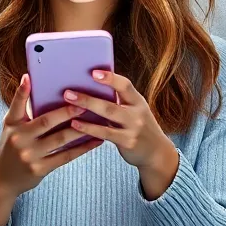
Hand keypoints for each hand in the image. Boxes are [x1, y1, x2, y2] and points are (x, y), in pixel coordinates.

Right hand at [0, 74, 100, 225]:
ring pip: (60, 140)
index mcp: (12, 125)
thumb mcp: (10, 125)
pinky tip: (95, 140)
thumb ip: (20, 106)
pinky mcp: (41, 169)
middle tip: (85, 103)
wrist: (2, 179)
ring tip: (97, 119)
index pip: (18, 105)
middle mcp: (20, 139)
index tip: (30, 77)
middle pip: (46, 122)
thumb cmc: (10, 145)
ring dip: (80, 129)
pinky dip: (82, 148)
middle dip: (67, 112)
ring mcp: (31, 156)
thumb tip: (28, 79)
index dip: (22, 91)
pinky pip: (65, 156)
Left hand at [67, 70, 178, 199]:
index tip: (94, 72)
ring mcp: (133, 128)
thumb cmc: (139, 126)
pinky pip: (105, 133)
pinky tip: (75, 124)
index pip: (125, 85)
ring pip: (107, 116)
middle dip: (88, 97)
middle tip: (68, 92)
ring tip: (68, 103)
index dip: (110, 78)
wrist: (157, 153)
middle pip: (110, 103)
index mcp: (138, 101)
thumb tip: (92, 84)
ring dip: (86, 109)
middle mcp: (137, 113)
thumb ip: (119, 100)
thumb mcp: (135, 110)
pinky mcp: (127, 142)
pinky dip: (89, 128)